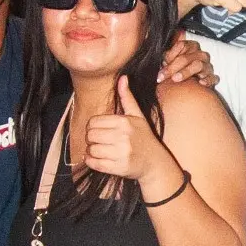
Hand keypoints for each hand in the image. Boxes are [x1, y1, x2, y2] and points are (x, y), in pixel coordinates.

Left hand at [85, 76, 173, 190]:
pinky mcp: (118, 167)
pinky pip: (94, 163)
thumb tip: (123, 77)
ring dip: (92, 151)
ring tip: (101, 151)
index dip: (93, 127)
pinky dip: (92, 162)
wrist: (154, 162)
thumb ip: (127, 97)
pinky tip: (99, 159)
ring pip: (91, 150)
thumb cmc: (144, 137)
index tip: (100, 131)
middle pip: (90, 136)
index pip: (93, 122)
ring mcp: (121, 153)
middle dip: (91, 140)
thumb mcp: (137, 116)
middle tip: (99, 142)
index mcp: (124, 122)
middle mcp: (123, 137)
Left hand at [158, 33, 216, 86]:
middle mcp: (201, 55)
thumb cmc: (179, 69)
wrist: (191, 82)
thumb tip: (158, 54)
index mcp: (191, 47)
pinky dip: (207, 80)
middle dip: (172, 67)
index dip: (171, 54)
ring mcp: (208, 66)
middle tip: (162, 76)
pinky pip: (213, 78)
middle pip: (187, 57)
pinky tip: (200, 83)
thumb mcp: (171, 60)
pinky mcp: (213, 77)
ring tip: (175, 79)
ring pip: (198, 65)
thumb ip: (167, 57)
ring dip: (185, 72)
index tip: (162, 63)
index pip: (182, 46)